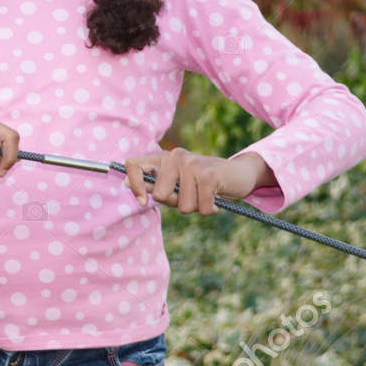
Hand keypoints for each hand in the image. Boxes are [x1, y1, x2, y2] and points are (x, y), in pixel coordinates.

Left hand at [122, 148, 272, 214]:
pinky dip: (209, 209)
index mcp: (163, 158)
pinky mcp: (208, 175)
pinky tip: (215, 199)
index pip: (133, 165)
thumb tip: (126, 184)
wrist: (239, 174)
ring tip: (204, 195)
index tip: (143, 202)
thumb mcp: (176, 183)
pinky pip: (201, 207)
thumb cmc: (203, 183)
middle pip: (159, 195)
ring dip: (196, 207)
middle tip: (190, 196)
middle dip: (175, 204)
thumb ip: (154, 184)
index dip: (133, 185)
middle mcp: (175, 156)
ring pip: (183, 205)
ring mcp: (192, 164)